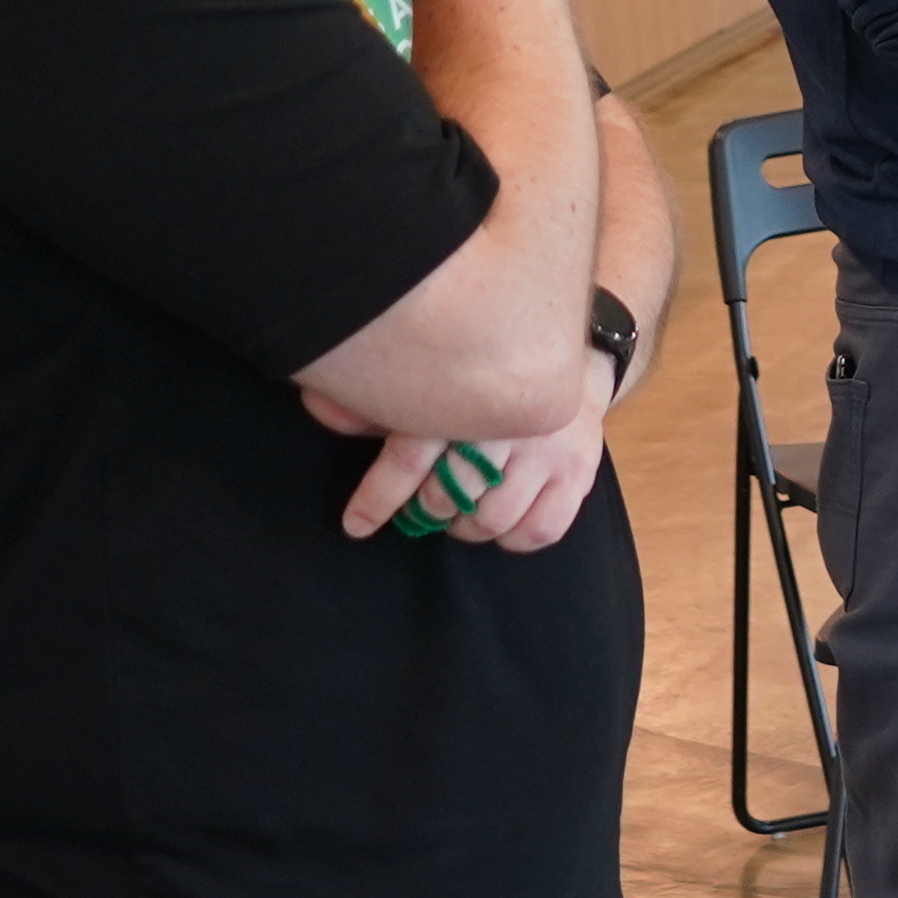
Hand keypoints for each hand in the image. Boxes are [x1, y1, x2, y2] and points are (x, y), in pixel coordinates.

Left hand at [303, 374, 615, 554]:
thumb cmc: (486, 374)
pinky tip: (503, 524)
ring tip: (463, 515)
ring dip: (469, 527)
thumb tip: (320, 410)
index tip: (355, 525)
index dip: (378, 497)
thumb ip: (378, 400)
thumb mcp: (429, 374)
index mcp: (465, 394)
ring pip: (493, 518)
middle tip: (428, 506)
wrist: (568, 359)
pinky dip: (514, 538)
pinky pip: (540, 529)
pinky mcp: (578, 471)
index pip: (410, 457)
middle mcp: (507, 422)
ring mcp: (547, 449)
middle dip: (431, 509)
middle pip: (452, 494)